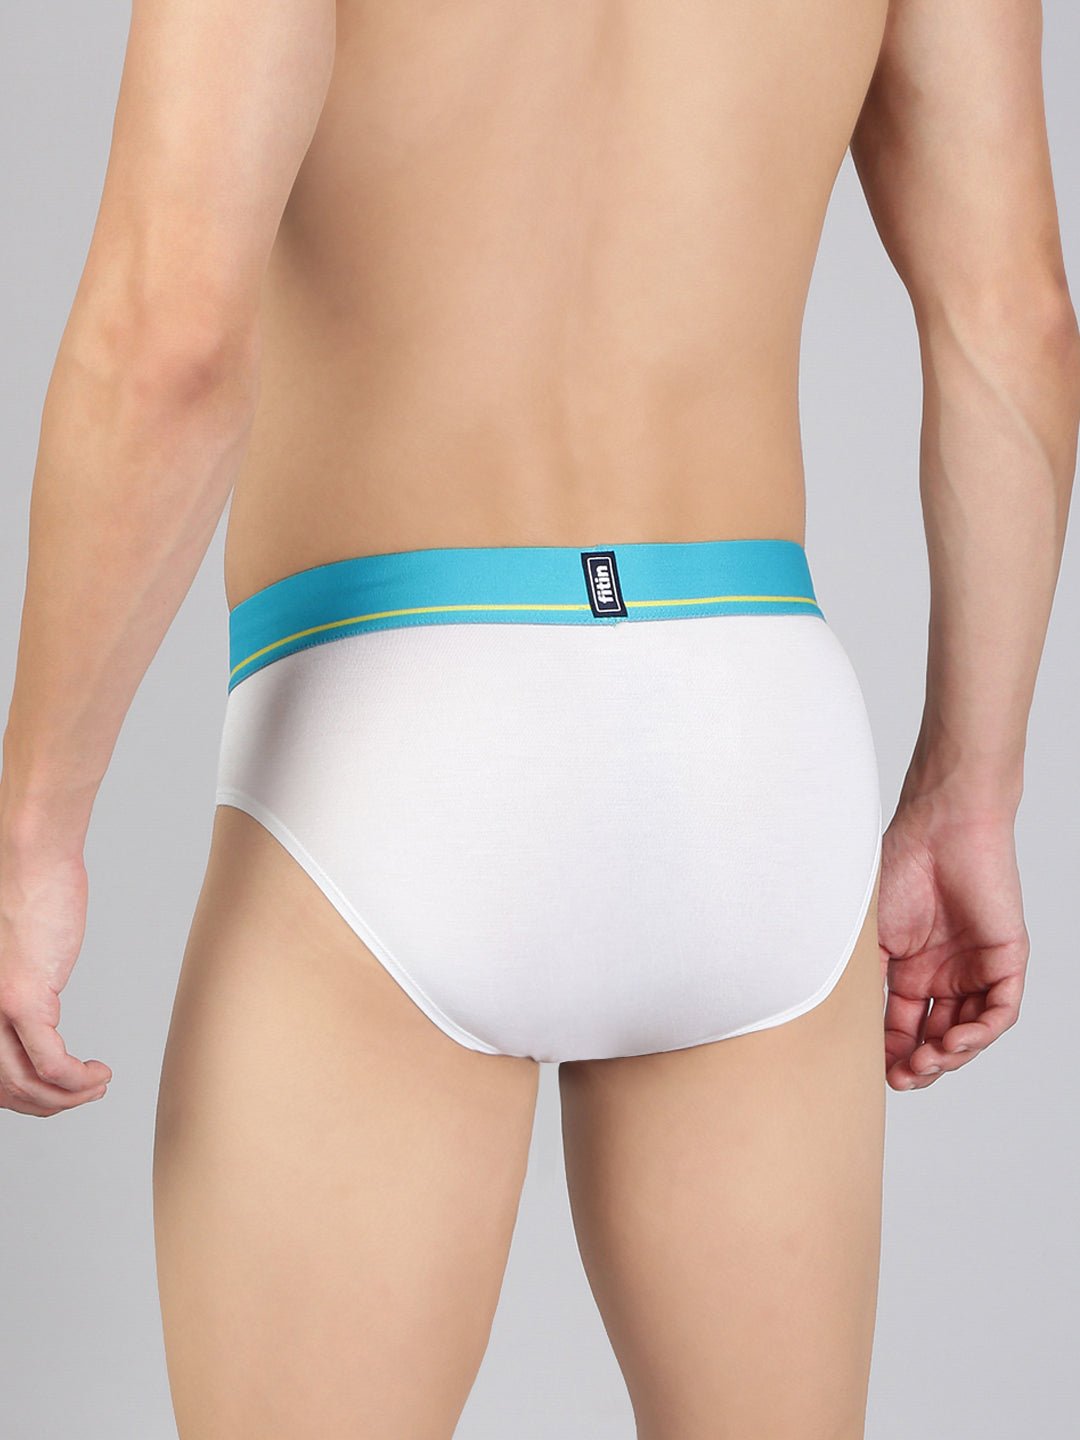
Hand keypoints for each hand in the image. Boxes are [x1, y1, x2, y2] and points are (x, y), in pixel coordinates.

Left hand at [0, 844, 111, 1115]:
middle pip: (5, 1086)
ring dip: (67, 1096)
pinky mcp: (22, 999)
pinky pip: (51, 1062)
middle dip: (47, 1103)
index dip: (23, 1094)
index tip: (53, 1094)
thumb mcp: (13, 955)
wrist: (28, 858)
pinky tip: (95, 1073)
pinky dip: (76, 1079)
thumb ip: (17, 991)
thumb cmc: (24, 893)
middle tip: (80, 1095)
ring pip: (26, 1083)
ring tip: (95, 1085)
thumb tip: (35, 1019)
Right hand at [877, 798, 1028, 1090]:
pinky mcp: (1006, 958)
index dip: (891, 1053)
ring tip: (926, 1063)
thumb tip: (840, 1028)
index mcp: (910, 968)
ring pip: (970, 1032)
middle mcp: (944, 973)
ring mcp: (976, 968)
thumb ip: (862, 980)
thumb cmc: (897, 867)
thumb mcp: (868, 936)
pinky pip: (1000, 1010)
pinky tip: (954, 1042)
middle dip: (920, 1065)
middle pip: (936, 1038)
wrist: (941, 826)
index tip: (874, 1072)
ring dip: (949, 1056)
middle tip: (902, 1078)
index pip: (903, 1026)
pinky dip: (980, 1033)